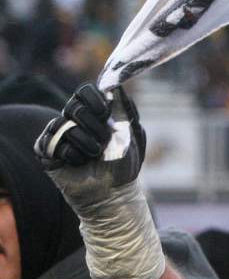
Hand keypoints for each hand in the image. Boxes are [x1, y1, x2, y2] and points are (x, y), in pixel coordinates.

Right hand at [35, 84, 146, 205]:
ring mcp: (58, 136)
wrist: (114, 192)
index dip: (93, 97)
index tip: (105, 111)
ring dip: (86, 142)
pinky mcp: (46, 152)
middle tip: (106, 141)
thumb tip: (117, 85)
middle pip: (73, 106)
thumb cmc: (124, 163)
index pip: (85, 91)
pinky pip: (51, 143)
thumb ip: (126, 109)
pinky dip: (70, 153)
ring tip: (95, 155)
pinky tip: (79, 162)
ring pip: (63, 125)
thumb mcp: (133, 134)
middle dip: (94, 124)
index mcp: (94, 113)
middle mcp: (73, 121)